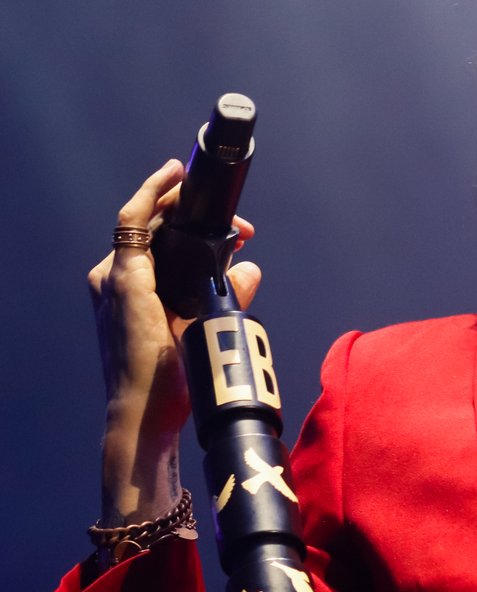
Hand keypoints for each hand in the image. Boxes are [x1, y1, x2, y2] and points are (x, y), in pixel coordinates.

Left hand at [88, 159, 261, 520]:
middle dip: (187, 215)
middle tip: (234, 224)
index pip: (135, 218)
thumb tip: (249, 268)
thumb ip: (225, 293)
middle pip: (147, 228)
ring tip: (227, 241)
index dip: (157, 188)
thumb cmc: (161, 381)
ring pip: (149, 247)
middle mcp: (112, 280)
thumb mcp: (195, 332)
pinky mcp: (124, 308)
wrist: (139, 420)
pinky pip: (148, 266)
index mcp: (121, 278)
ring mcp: (114, 294)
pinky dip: (175, 256)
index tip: (179, 171)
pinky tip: (206, 265)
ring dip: (184, 237)